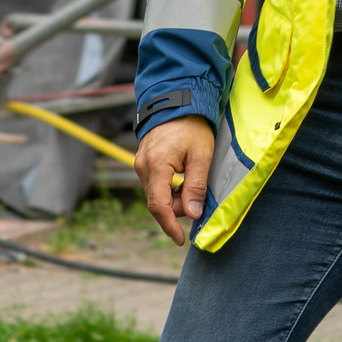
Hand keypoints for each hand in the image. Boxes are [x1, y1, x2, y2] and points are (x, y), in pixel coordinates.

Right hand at [137, 116, 214, 246]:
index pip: (158, 206)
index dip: (169, 226)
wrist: (178, 101)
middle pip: (158, 202)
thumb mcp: (201, 155)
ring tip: (193, 182)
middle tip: (199, 198)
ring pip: (156, 194)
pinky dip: (169, 189)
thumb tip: (192, 214)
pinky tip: (183, 179)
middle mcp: (142, 166)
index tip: (180, 239)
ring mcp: (140, 164)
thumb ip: (196, 186)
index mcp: (156, 165)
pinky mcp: (143, 162)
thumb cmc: (192, 126)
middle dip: (178, 207)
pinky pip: (155, 184)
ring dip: (174, 198)